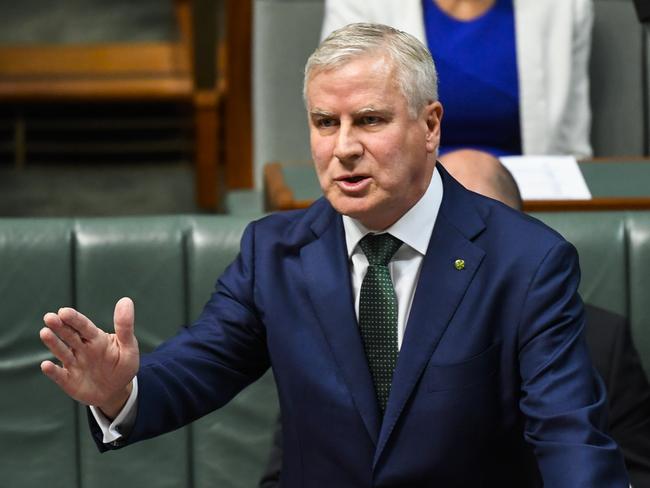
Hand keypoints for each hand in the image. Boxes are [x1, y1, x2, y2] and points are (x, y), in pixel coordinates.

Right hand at [40, 297, 139, 418]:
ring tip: (44, 332)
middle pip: (69, 335)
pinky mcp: (68, 380)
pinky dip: (53, 371)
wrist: (116, 391)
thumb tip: (126, 300)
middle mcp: (82, 348)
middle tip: (49, 317)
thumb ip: (125, 326)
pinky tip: (46, 365)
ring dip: (53, 343)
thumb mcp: (129, 347)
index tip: (64, 311)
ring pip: (62, 351)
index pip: (84, 326)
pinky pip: (59, 375)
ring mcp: (74, 364)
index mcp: (96, 338)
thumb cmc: (123, 365)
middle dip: (59, 326)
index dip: (75, 319)